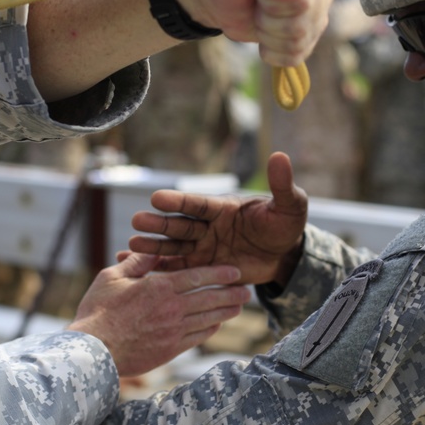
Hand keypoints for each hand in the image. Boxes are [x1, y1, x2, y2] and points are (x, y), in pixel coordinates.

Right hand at [66, 253, 249, 376]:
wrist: (93, 352)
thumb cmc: (97, 311)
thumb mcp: (112, 278)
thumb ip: (136, 263)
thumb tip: (151, 252)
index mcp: (159, 288)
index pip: (197, 277)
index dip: (219, 273)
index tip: (235, 271)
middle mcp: (172, 309)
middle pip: (210, 299)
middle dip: (231, 294)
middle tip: (247, 290)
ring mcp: (173, 332)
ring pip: (209, 319)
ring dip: (226, 312)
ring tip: (239, 307)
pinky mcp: (170, 350)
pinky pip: (198, 338)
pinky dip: (210, 329)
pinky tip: (217, 324)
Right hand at [127, 152, 306, 286]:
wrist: (284, 255)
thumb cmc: (285, 225)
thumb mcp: (290, 206)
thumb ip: (282, 185)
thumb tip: (280, 156)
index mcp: (223, 208)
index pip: (197, 204)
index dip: (178, 201)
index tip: (157, 197)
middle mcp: (208, 226)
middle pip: (180, 224)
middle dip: (159, 223)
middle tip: (137, 221)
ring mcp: (203, 247)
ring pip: (174, 246)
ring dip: (154, 245)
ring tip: (134, 244)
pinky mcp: (203, 267)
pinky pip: (179, 268)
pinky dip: (159, 268)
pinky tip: (139, 266)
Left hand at [172, 0, 336, 66]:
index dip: (271, 0)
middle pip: (303, 19)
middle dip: (268, 19)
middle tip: (254, 1)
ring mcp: (322, 2)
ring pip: (301, 38)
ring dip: (269, 34)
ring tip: (258, 14)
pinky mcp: (315, 28)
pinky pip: (298, 53)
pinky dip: (274, 50)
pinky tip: (265, 33)